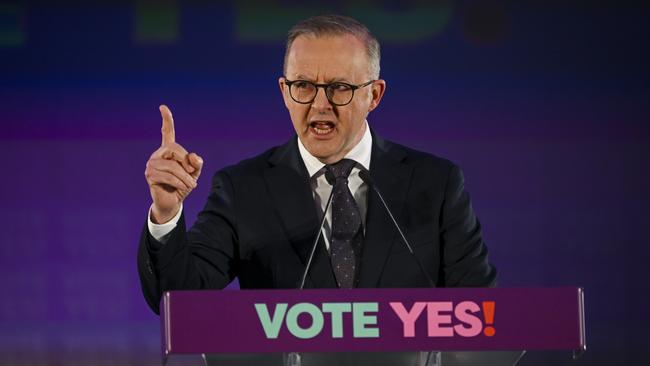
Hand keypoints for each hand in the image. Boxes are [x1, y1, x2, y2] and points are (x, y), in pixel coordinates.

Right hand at [144, 105, 203, 222]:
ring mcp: (151, 164)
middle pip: (175, 150)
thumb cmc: (183, 185)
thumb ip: (197, 163)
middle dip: (187, 163)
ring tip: (192, 185)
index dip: (166, 120)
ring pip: (172, 166)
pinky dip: (180, 182)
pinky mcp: (150, 175)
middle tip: (193, 175)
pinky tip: (184, 187)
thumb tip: (193, 157)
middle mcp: (158, 155)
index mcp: (168, 151)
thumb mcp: (194, 173)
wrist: (172, 202)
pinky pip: (168, 176)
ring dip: (186, 177)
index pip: (167, 133)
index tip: (163, 107)